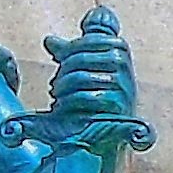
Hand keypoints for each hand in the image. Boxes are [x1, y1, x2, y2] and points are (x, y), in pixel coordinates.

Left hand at [38, 9, 142, 138]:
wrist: (105, 132)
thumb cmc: (94, 95)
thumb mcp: (83, 69)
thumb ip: (70, 52)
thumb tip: (50, 40)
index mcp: (117, 46)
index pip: (85, 41)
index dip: (68, 51)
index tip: (61, 62)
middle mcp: (123, 62)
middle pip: (80, 58)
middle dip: (63, 73)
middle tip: (56, 85)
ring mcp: (122, 83)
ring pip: (80, 77)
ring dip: (63, 89)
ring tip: (58, 96)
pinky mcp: (117, 105)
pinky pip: (84, 97)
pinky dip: (69, 102)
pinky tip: (63, 107)